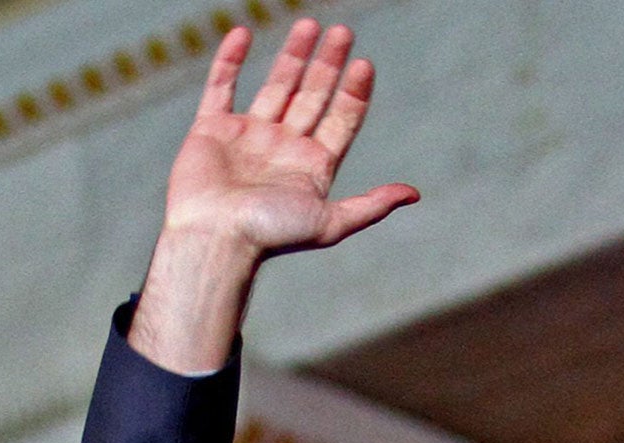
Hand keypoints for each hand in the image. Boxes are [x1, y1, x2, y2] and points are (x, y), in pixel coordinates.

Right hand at [128, 20, 418, 373]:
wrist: (214, 238)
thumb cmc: (270, 234)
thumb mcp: (330, 223)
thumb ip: (370, 207)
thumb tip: (412, 194)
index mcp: (311, 168)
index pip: (340, 120)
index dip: (354, 93)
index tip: (364, 65)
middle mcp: (282, 149)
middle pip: (313, 97)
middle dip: (328, 65)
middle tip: (343, 31)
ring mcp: (247, 137)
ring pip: (276, 86)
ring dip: (293, 56)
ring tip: (309, 24)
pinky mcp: (211, 130)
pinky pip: (221, 87)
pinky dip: (229, 60)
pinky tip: (243, 34)